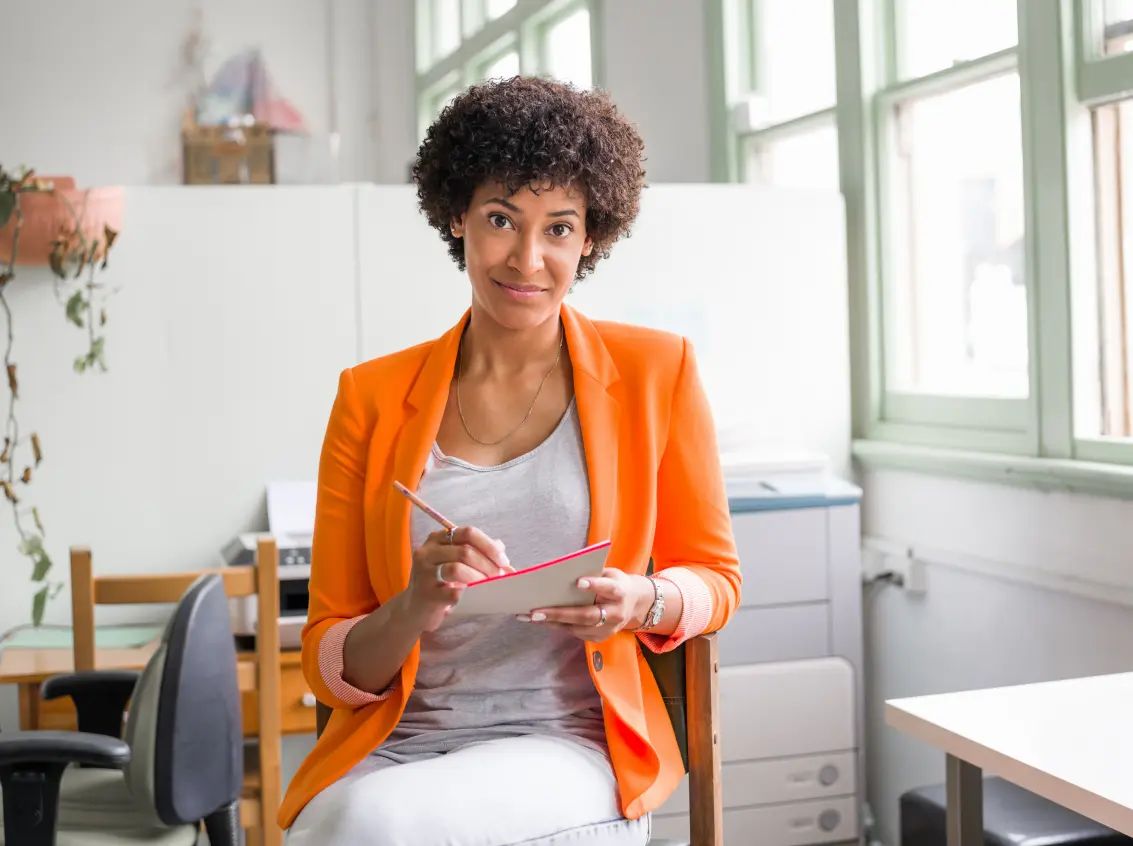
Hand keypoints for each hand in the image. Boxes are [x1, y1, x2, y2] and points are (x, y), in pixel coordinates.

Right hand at [403, 526, 510, 631]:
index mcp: (437, 539)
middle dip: (488, 564)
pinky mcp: (426, 594)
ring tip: (488, 586)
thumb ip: (476, 551)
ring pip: (457, 569)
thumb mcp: (455, 561)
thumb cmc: (440, 583)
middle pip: (465, 551)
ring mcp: (424, 573)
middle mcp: (427, 551)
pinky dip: (469, 594)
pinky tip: (475, 597)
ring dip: (479, 578)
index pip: (467, 533)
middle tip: (499, 576)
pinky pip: (454, 592)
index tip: (503, 560)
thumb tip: (501, 548)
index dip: (489, 545)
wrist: (415, 609)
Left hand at [521, 568, 652, 642]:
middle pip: (587, 615)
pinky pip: (574, 632)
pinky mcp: (598, 638)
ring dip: (551, 622)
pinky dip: (556, 626)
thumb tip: (562, 572)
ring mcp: (607, 630)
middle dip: (560, 613)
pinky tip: (539, 620)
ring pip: (577, 628)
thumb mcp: (610, 574)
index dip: (595, 586)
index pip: (609, 589)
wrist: (634, 604)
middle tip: (536, 612)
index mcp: (621, 593)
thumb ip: (593, 574)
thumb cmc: (615, 583)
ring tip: (529, 616)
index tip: (578, 582)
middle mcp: (616, 614)